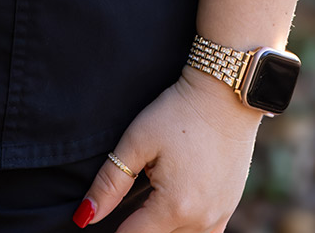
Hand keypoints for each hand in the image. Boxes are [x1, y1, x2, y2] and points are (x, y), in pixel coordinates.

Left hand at [74, 68, 262, 229]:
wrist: (225, 94)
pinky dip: (184, 223)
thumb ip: (110, 182)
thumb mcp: (138, 141)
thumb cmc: (178, 112)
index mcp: (175, 207)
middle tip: (134, 187)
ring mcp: (218, 217)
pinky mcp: (228, 208)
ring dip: (161, 222)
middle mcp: (200, 221)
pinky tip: (176, 198)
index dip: (114, 224)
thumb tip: (86, 216)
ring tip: (153, 188)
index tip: (109, 209)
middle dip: (138, 220)